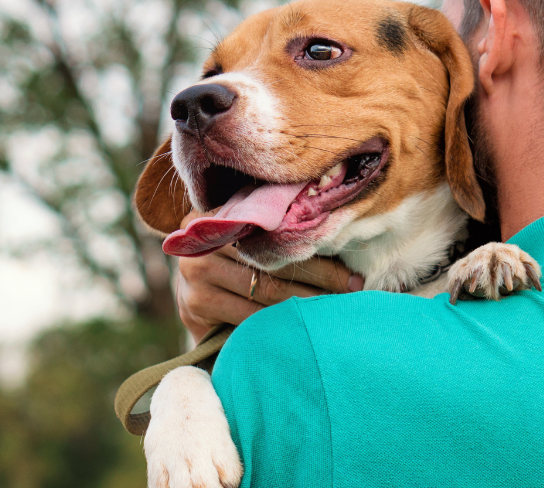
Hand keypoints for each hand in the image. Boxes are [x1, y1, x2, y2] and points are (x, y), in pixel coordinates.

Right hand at [174, 240, 364, 341]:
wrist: (190, 297)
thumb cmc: (232, 264)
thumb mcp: (246, 240)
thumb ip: (275, 234)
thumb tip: (339, 236)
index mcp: (222, 214)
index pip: (277, 234)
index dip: (317, 252)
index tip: (352, 271)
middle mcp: (206, 241)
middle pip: (275, 264)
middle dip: (321, 279)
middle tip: (353, 290)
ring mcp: (196, 274)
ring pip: (266, 292)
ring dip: (305, 305)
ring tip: (335, 311)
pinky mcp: (196, 305)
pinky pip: (248, 317)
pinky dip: (279, 324)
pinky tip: (303, 328)